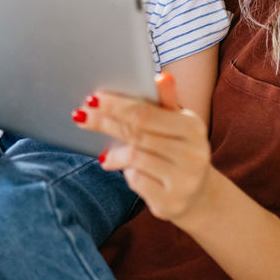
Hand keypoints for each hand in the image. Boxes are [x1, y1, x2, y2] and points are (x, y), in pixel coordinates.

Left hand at [74, 73, 213, 223]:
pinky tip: (125, 171)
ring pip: (135, 158)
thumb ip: (166, 101)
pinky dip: (126, 174)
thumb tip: (160, 76)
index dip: (116, 105)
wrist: (199, 195)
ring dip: (115, 154)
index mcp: (193, 127)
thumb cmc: (180, 151)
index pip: (146, 113)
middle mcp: (193, 153)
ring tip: (103, 154)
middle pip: (136, 134)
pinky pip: (137, 182)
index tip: (92, 98)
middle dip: (105, 123)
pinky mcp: (171, 202)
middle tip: (80, 116)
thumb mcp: (177, 124)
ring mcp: (184, 180)